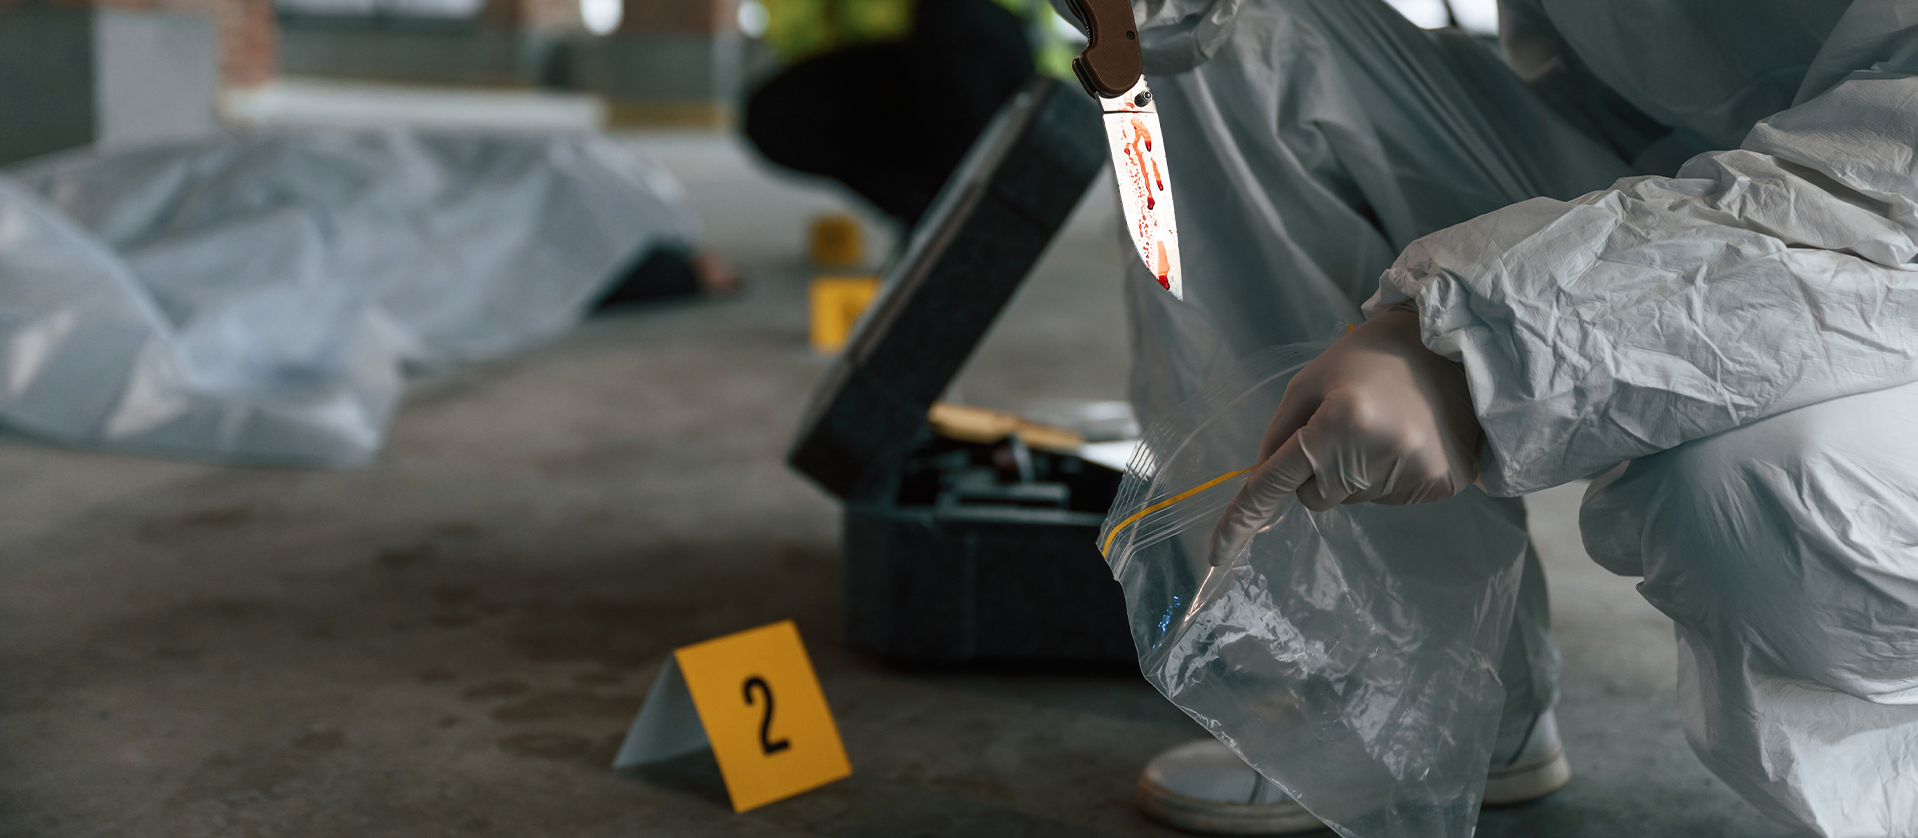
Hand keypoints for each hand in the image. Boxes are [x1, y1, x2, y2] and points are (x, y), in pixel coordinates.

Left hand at [1209, 310, 1482, 564]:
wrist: (1458, 350)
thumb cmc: (1371, 359)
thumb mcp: (1311, 381)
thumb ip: (1280, 433)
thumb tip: (1262, 480)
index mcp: (1339, 424)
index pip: (1276, 483)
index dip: (1242, 519)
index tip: (1217, 554)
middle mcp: (1374, 457)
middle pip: (1314, 497)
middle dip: (1317, 470)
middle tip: (1347, 425)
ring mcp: (1411, 476)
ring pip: (1350, 500)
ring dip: (1353, 472)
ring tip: (1382, 426)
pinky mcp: (1439, 487)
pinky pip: (1386, 498)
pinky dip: (1386, 477)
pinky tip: (1406, 440)